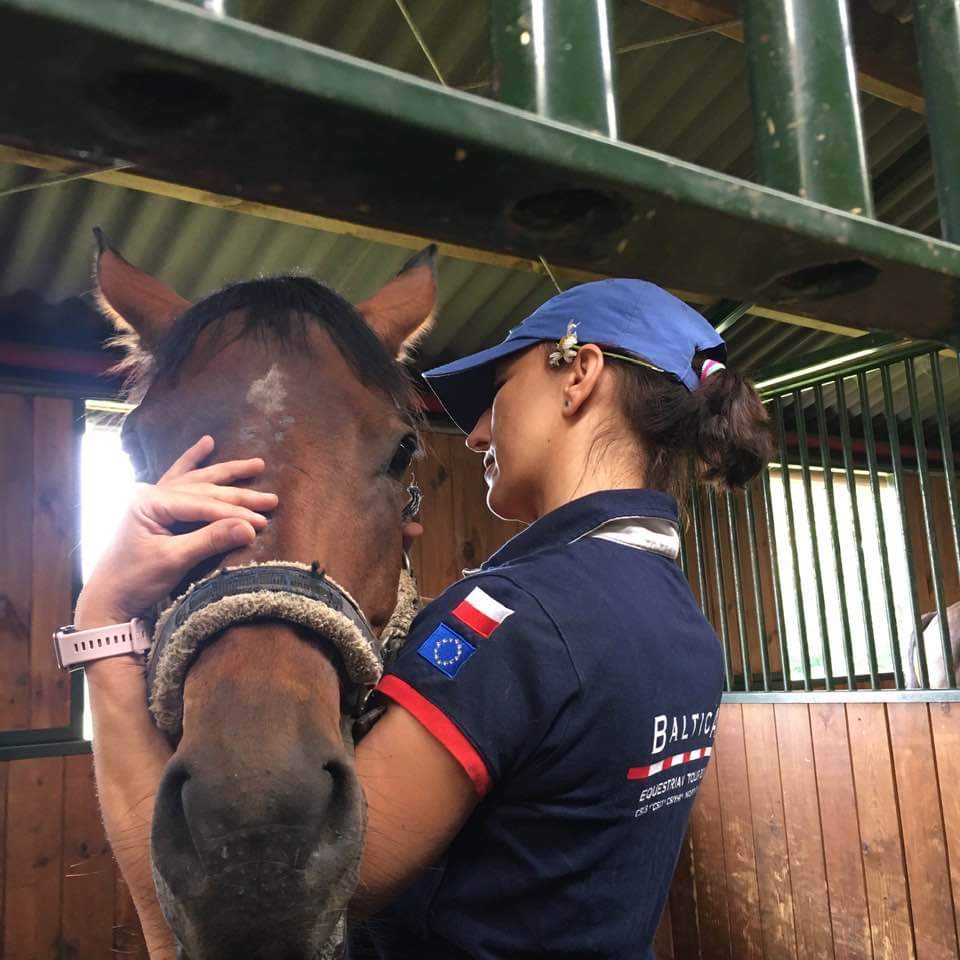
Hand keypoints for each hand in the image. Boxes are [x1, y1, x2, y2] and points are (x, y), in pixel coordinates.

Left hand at [75, 436, 276, 627]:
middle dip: (240, 494)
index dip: (234, 513)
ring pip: (197, 481)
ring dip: (227, 474)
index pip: (203, 504)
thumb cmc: (135, 581)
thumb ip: (210, 540)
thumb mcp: (173, 561)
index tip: (262, 522)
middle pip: (204, 489)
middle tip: (271, 499)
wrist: (107, 599)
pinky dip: (192, 460)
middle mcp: (151, 493)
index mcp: (150, 502)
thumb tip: (250, 528)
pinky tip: (206, 443)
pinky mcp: (155, 508)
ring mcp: (152, 498)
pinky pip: (179, 478)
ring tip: (256, 464)